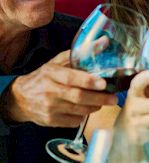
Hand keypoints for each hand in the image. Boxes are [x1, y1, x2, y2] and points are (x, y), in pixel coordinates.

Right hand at [2, 50, 116, 126]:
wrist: (20, 98)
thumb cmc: (45, 77)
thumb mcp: (58, 62)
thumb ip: (81, 53)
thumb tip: (105, 41)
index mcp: (51, 73)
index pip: (70, 77)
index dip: (88, 81)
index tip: (104, 83)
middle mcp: (48, 91)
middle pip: (78, 97)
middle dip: (100, 98)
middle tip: (114, 98)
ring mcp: (49, 108)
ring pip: (79, 110)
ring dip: (95, 107)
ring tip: (103, 102)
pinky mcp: (51, 121)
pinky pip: (74, 121)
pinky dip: (84, 116)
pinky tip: (86, 109)